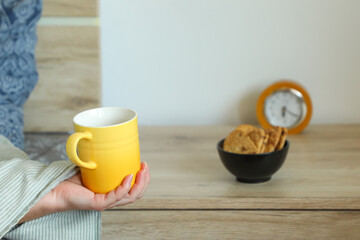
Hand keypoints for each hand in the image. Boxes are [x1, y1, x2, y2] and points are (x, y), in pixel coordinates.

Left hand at [19, 162, 149, 222]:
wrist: (55, 190)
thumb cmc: (71, 180)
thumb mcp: (92, 166)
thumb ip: (101, 157)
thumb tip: (104, 137)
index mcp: (113, 192)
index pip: (134, 189)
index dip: (143, 178)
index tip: (143, 164)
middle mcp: (112, 198)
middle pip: (136, 193)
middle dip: (145, 180)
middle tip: (145, 166)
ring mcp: (106, 202)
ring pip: (131, 196)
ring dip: (140, 183)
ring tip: (141, 170)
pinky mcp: (99, 204)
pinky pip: (116, 196)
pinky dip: (125, 186)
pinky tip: (129, 176)